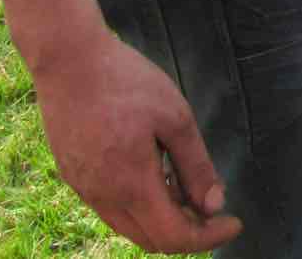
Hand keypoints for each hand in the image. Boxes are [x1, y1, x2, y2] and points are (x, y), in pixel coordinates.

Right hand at [29, 29, 241, 252]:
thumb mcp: (174, 117)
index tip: (233, 222)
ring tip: (188, 190)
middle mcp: (103, 197)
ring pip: (129, 227)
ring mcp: (84, 189)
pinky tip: (157, 176)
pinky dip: (139, 207)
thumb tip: (213, 204)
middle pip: (151, 239)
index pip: (174, 236)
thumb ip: (195, 166)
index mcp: (131, 184)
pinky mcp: (73, 176)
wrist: (68, 61)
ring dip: (162, 221)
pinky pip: (111, 209)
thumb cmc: (126, 82)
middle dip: (188, 233)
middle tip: (214, 207)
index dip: (208, 237)